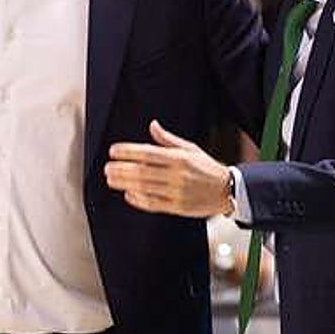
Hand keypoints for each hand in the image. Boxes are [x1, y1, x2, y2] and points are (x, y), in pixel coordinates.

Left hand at [106, 120, 232, 216]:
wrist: (227, 190)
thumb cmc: (206, 168)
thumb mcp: (190, 149)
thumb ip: (168, 139)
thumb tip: (152, 125)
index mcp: (180, 158)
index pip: (148, 153)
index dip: (128, 151)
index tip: (113, 151)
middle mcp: (177, 175)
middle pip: (142, 171)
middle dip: (121, 169)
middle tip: (107, 167)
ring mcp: (177, 192)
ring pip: (144, 187)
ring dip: (124, 183)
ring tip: (111, 179)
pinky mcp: (177, 207)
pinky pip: (153, 204)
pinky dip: (138, 199)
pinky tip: (128, 194)